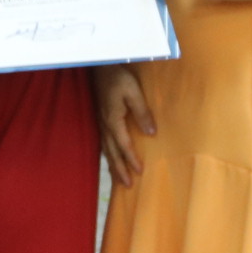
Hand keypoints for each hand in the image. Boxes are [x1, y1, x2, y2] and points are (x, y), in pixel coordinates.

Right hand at [95, 64, 157, 187]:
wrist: (99, 66)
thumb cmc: (118, 77)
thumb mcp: (133, 91)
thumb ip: (142, 112)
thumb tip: (151, 133)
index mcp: (113, 120)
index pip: (124, 145)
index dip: (131, 159)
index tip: (140, 172)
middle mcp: (105, 125)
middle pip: (112, 153)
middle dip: (120, 170)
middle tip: (128, 186)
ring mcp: (100, 123)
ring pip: (106, 150)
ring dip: (113, 166)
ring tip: (120, 179)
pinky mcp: (100, 120)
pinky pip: (104, 143)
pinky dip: (108, 155)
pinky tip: (111, 159)